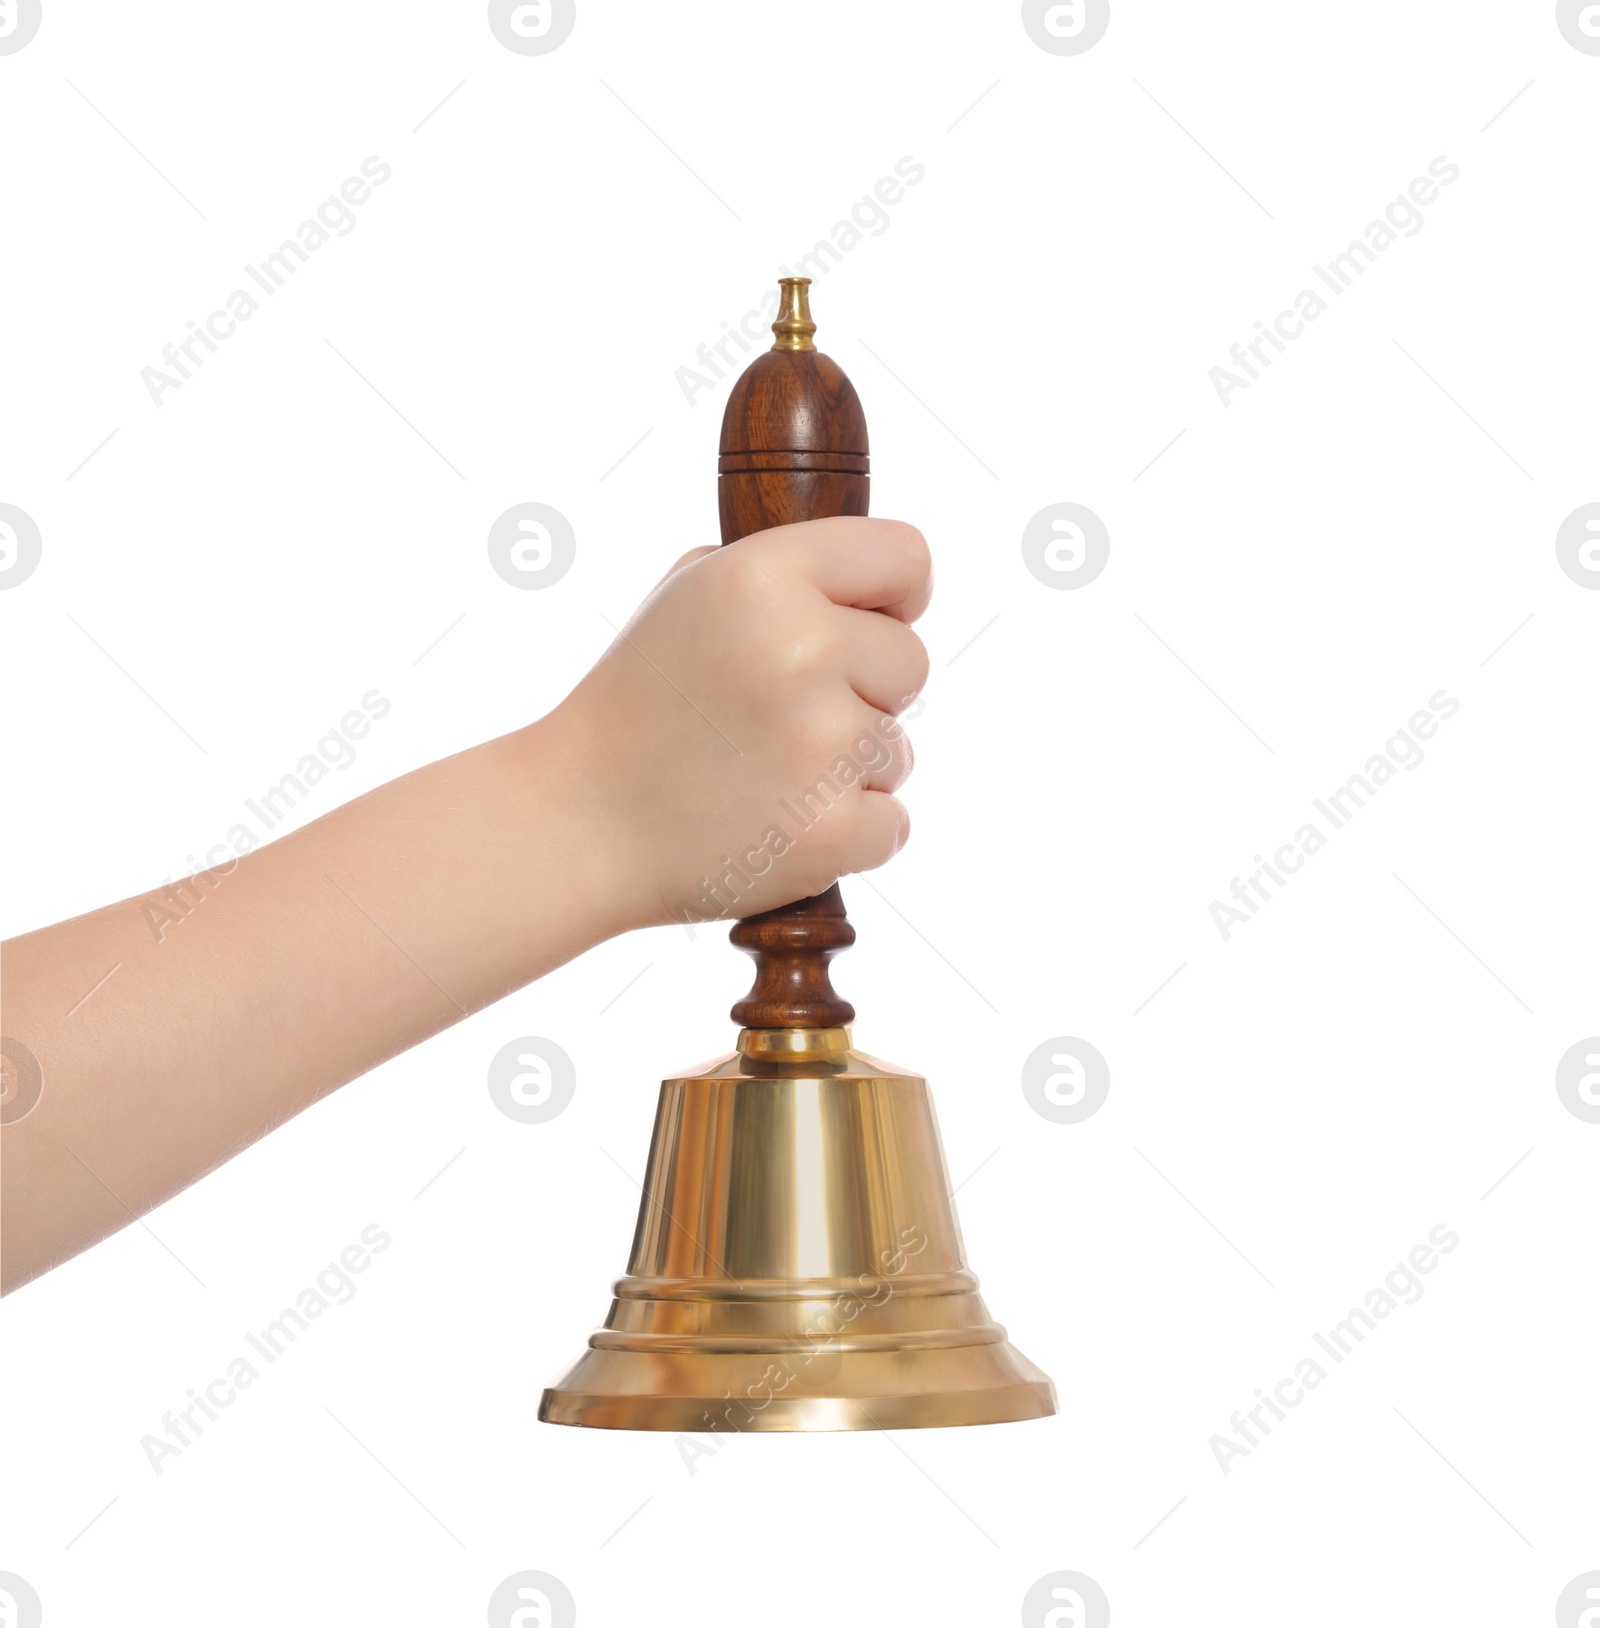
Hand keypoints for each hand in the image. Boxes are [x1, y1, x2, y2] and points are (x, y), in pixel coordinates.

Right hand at [553, 516, 931, 928]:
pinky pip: (892, 824)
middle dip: (863, 693)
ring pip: (898, 750)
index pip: (907, 556)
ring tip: (762, 776)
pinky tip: (775, 825)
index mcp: (764, 576)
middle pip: (912, 662)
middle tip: (778, 719)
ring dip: (848, 770)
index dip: (898, 595)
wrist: (575, 823)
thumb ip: (782, 571)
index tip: (873, 624)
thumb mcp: (685, 595)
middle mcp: (799, 648)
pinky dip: (847, 835)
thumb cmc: (636, 705)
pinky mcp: (830, 830)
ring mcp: (819, 745)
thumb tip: (872, 583)